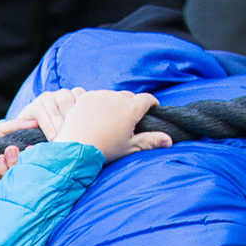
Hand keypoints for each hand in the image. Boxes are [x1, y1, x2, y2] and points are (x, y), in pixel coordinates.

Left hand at [30, 87, 169, 160]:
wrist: (76, 148)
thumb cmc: (105, 150)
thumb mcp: (130, 147)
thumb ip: (150, 141)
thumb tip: (169, 140)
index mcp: (132, 109)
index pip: (147, 99)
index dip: (151, 103)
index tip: (152, 109)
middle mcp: (117, 98)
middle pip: (129, 97)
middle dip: (132, 105)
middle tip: (128, 118)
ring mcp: (100, 95)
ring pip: (113, 95)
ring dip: (114, 103)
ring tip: (110, 118)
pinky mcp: (85, 97)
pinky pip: (97, 96)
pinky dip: (99, 103)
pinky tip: (96, 115)